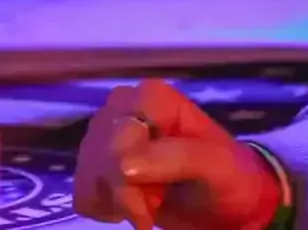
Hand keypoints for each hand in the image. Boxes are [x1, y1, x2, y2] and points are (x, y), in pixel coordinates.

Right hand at [75, 80, 283, 229]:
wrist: (226, 204)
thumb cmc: (227, 176)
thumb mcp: (215, 164)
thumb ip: (174, 158)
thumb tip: (122, 165)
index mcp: (151, 97)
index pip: (121, 133)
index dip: (128, 171)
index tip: (153, 202)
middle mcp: (122, 107)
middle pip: (100, 153)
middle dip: (124, 192)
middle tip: (152, 210)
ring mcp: (107, 134)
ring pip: (88, 172)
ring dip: (114, 201)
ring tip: (146, 208)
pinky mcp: (99, 161)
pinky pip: (81, 187)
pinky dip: (102, 206)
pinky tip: (127, 209)